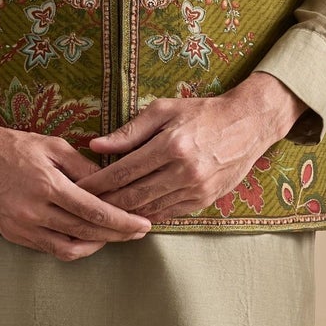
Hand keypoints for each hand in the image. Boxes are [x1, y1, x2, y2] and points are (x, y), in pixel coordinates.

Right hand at [0, 99, 153, 259]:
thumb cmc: (11, 145)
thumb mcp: (52, 145)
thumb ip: (83, 167)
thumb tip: (111, 184)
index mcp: (47, 185)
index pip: (95, 211)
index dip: (123, 222)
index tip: (144, 224)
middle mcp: (34, 211)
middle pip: (87, 233)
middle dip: (117, 235)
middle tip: (138, 232)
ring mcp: (21, 227)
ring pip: (69, 248)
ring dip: (96, 245)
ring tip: (114, 236)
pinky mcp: (12, 235)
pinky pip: (50, 249)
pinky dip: (72, 247)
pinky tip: (87, 238)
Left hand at [84, 72, 306, 220]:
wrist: (249, 124)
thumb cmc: (202, 112)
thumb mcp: (164, 110)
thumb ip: (129, 131)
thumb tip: (95, 145)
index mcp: (171, 145)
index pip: (123, 171)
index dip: (97, 183)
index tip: (77, 188)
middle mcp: (184, 171)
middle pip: (133, 196)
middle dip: (104, 204)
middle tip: (80, 208)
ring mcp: (196, 189)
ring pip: (149, 209)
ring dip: (123, 214)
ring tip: (100, 215)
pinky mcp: (204, 201)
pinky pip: (168, 214)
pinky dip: (146, 216)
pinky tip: (129, 215)